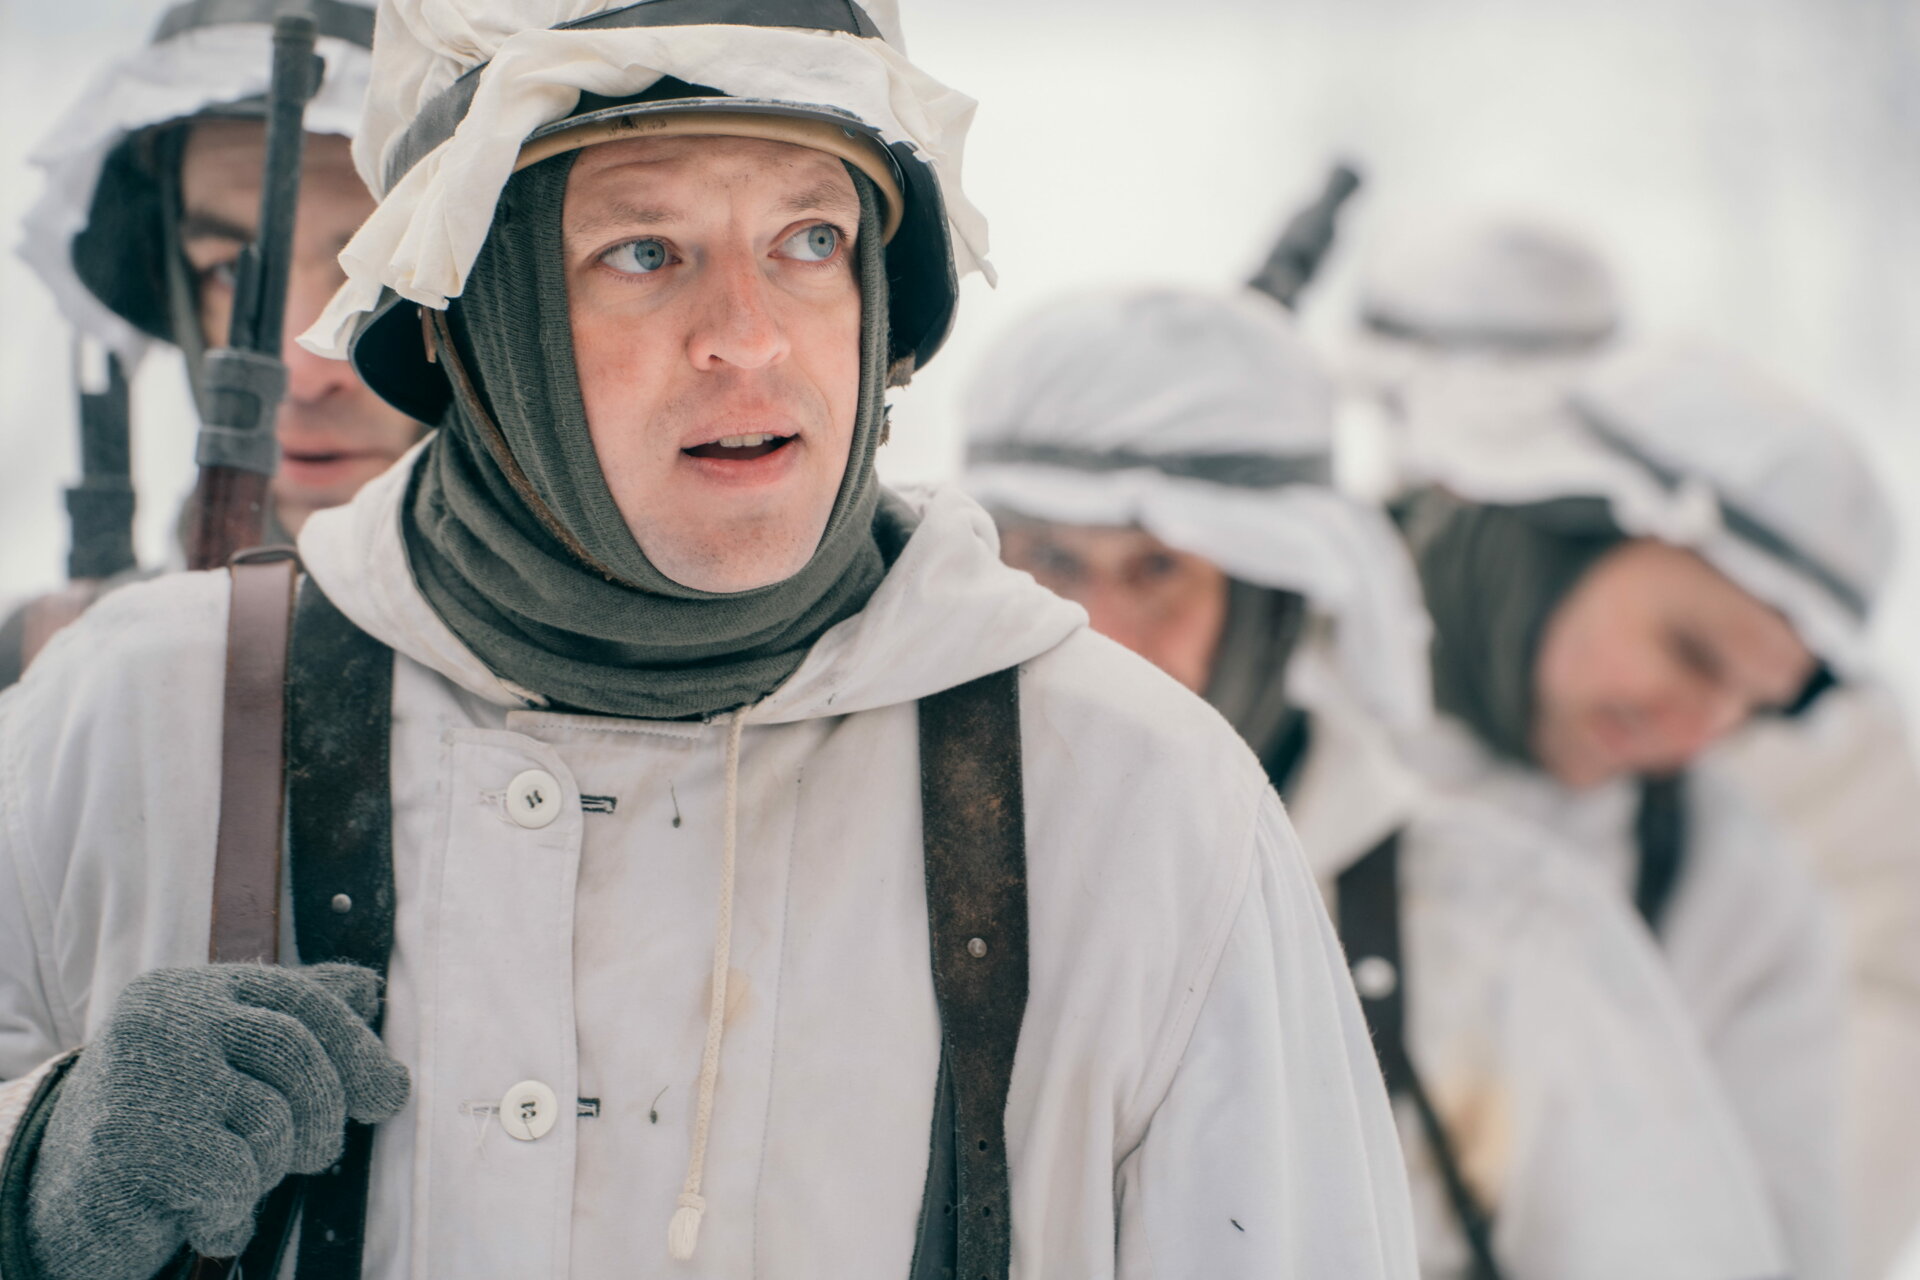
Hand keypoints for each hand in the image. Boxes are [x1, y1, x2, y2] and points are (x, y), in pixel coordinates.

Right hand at [26, 963, 408, 1279]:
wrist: (63, 1203)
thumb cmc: (161, 1125)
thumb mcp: (220, 1060)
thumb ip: (288, 1019)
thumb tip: (369, 988)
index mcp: (185, 991)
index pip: (300, 998)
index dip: (358, 1048)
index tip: (391, 1094)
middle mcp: (161, 1019)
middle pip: (297, 1051)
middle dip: (328, 1110)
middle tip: (318, 1153)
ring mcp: (144, 1077)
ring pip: (272, 1119)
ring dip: (269, 1167)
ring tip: (232, 1177)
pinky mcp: (133, 1143)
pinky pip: (236, 1176)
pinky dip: (230, 1209)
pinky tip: (201, 1215)